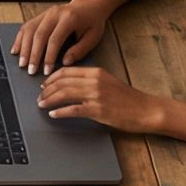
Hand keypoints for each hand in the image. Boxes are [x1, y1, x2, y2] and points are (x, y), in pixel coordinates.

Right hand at [12, 0, 112, 73]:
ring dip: (24, 48)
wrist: (89, 4)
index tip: (46, 70)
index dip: (49, 57)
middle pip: (38, 35)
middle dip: (33, 55)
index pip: (54, 39)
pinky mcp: (40, 15)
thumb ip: (80, 50)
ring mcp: (45, 13)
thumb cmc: (92, 21)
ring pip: (29, 30)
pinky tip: (16, 50)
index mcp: (69, 18)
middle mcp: (54, 14)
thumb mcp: (93, 37)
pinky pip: (26, 26)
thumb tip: (65, 62)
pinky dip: (20, 39)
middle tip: (31, 70)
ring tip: (22, 63)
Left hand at [37, 66, 160, 131]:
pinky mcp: (98, 110)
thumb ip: (91, 80)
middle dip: (47, 90)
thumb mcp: (108, 82)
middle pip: (62, 82)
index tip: (43, 84)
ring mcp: (96, 95)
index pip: (67, 71)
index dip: (51, 78)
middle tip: (39, 97)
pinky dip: (60, 112)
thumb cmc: (128, 98)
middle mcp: (95, 81)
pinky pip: (73, 109)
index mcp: (96, 72)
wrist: (146, 109)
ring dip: (49, 100)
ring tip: (42, 105)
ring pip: (65, 94)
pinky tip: (53, 114)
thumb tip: (70, 85)